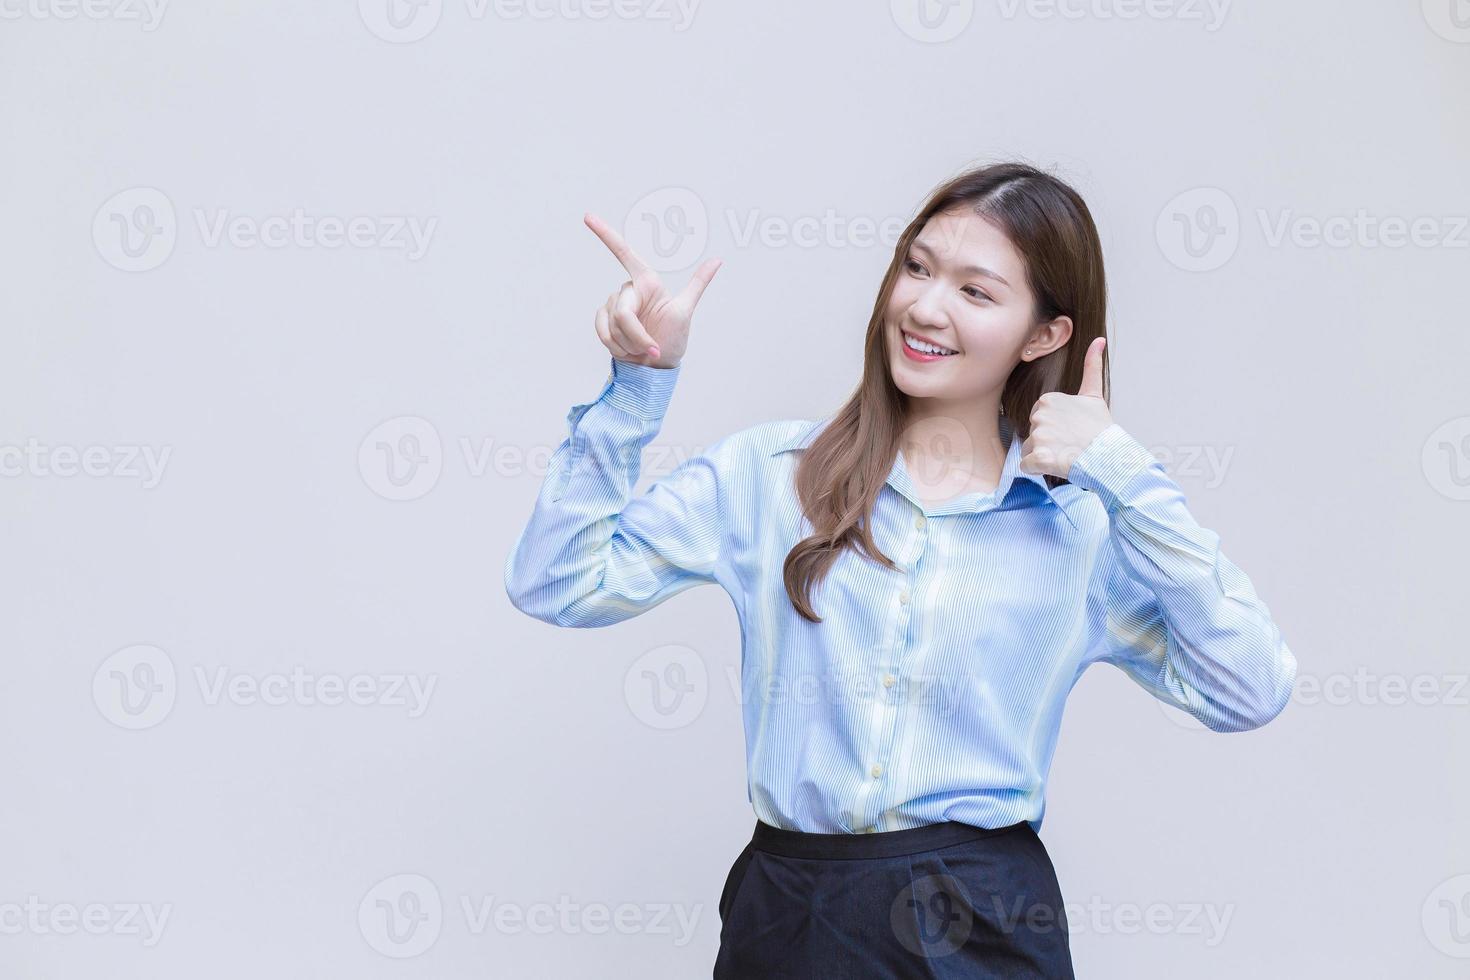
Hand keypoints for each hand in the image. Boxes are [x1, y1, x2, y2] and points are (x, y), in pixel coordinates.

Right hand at [585, 212, 722, 369]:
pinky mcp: (603, 321)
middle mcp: (628, 290)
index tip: (587, 216)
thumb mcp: (685, 312)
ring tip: (642, 349)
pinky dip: (616, 346)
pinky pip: (602, 332)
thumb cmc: (673, 340)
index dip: (605, 234)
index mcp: (647, 282)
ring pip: (613, 325)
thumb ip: (697, 284)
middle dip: (637, 335)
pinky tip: (628, 352)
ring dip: (629, 343)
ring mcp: (613, 305)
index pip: (624, 253)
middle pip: (623, 311)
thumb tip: (718, 260)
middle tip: (651, 348)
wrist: (657, 367)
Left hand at [1018, 336, 1113, 479]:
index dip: (1054, 428)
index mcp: (1048, 400)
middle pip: (1033, 434)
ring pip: (1029, 450)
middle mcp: (1040, 416)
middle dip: (1047, 442)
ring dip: (1044, 456)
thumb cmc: (1101, 429)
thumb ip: (1091, 366)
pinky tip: (1056, 465)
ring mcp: (1038, 436)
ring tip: (1066, 455)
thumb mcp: (1094, 395)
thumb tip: (1099, 340)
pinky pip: (1026, 466)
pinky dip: (1038, 469)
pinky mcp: (1038, 457)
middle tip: (1069, 444)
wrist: (1109, 455)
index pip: (1039, 418)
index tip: (1070, 430)